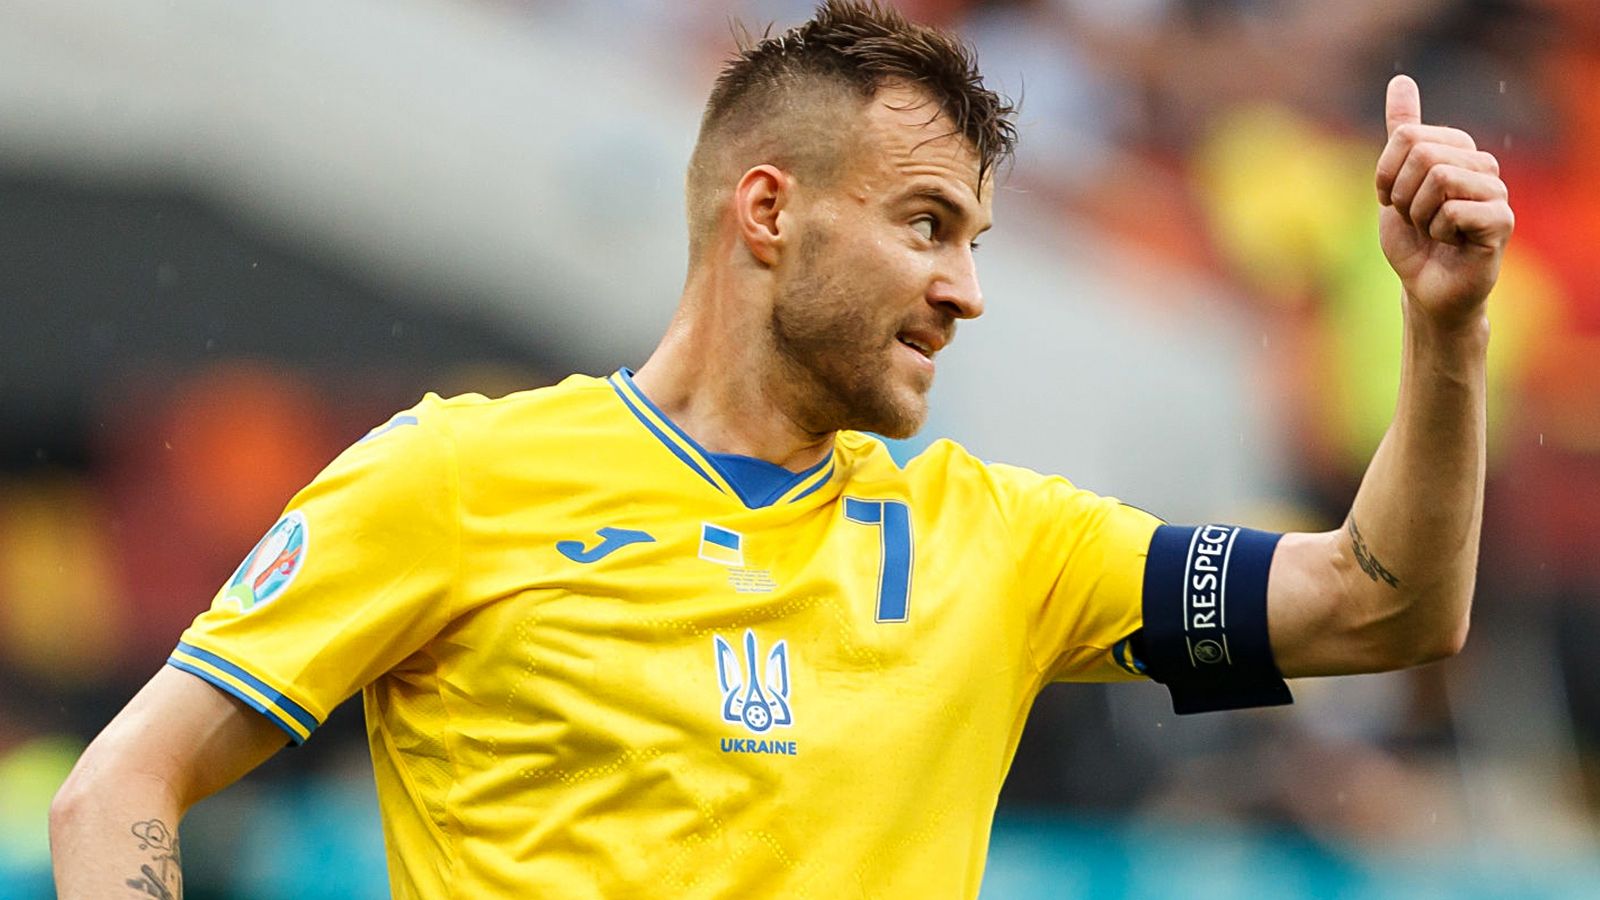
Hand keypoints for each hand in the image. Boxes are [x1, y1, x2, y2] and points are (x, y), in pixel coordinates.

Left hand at [1374, 75, 1513, 325]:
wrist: (1425, 287)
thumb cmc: (1412, 239)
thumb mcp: (1393, 181)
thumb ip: (1401, 132)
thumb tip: (1401, 80)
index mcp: (1458, 150)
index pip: (1408, 136)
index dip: (1386, 174)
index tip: (1392, 200)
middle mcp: (1483, 165)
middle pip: (1424, 154)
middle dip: (1402, 195)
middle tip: (1414, 220)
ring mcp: (1496, 192)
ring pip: (1439, 178)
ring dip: (1419, 215)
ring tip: (1432, 232)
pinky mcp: (1502, 221)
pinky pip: (1453, 210)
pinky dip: (1437, 232)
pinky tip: (1450, 244)